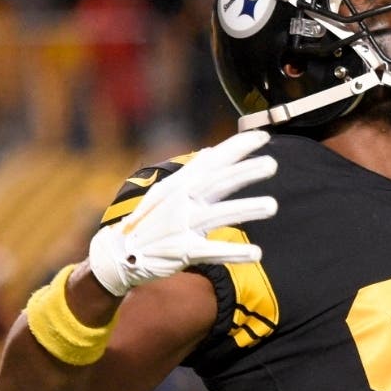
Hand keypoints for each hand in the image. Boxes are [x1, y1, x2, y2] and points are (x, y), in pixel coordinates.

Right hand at [89, 130, 278, 296]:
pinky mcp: (181, 252)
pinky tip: (256, 254)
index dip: (237, 147)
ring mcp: (181, 225)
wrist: (118, 254)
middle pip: (216, 183)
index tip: (264, 136)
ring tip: (272, 206)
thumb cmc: (151, 221)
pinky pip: (211, 251)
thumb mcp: (168, 192)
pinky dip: (233, 252)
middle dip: (244, 172)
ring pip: (217, 214)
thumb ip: (193, 173)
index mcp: (182, 185)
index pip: (213, 160)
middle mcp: (182, 201)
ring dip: (245, 209)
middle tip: (272, 163)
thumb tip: (211, 151)